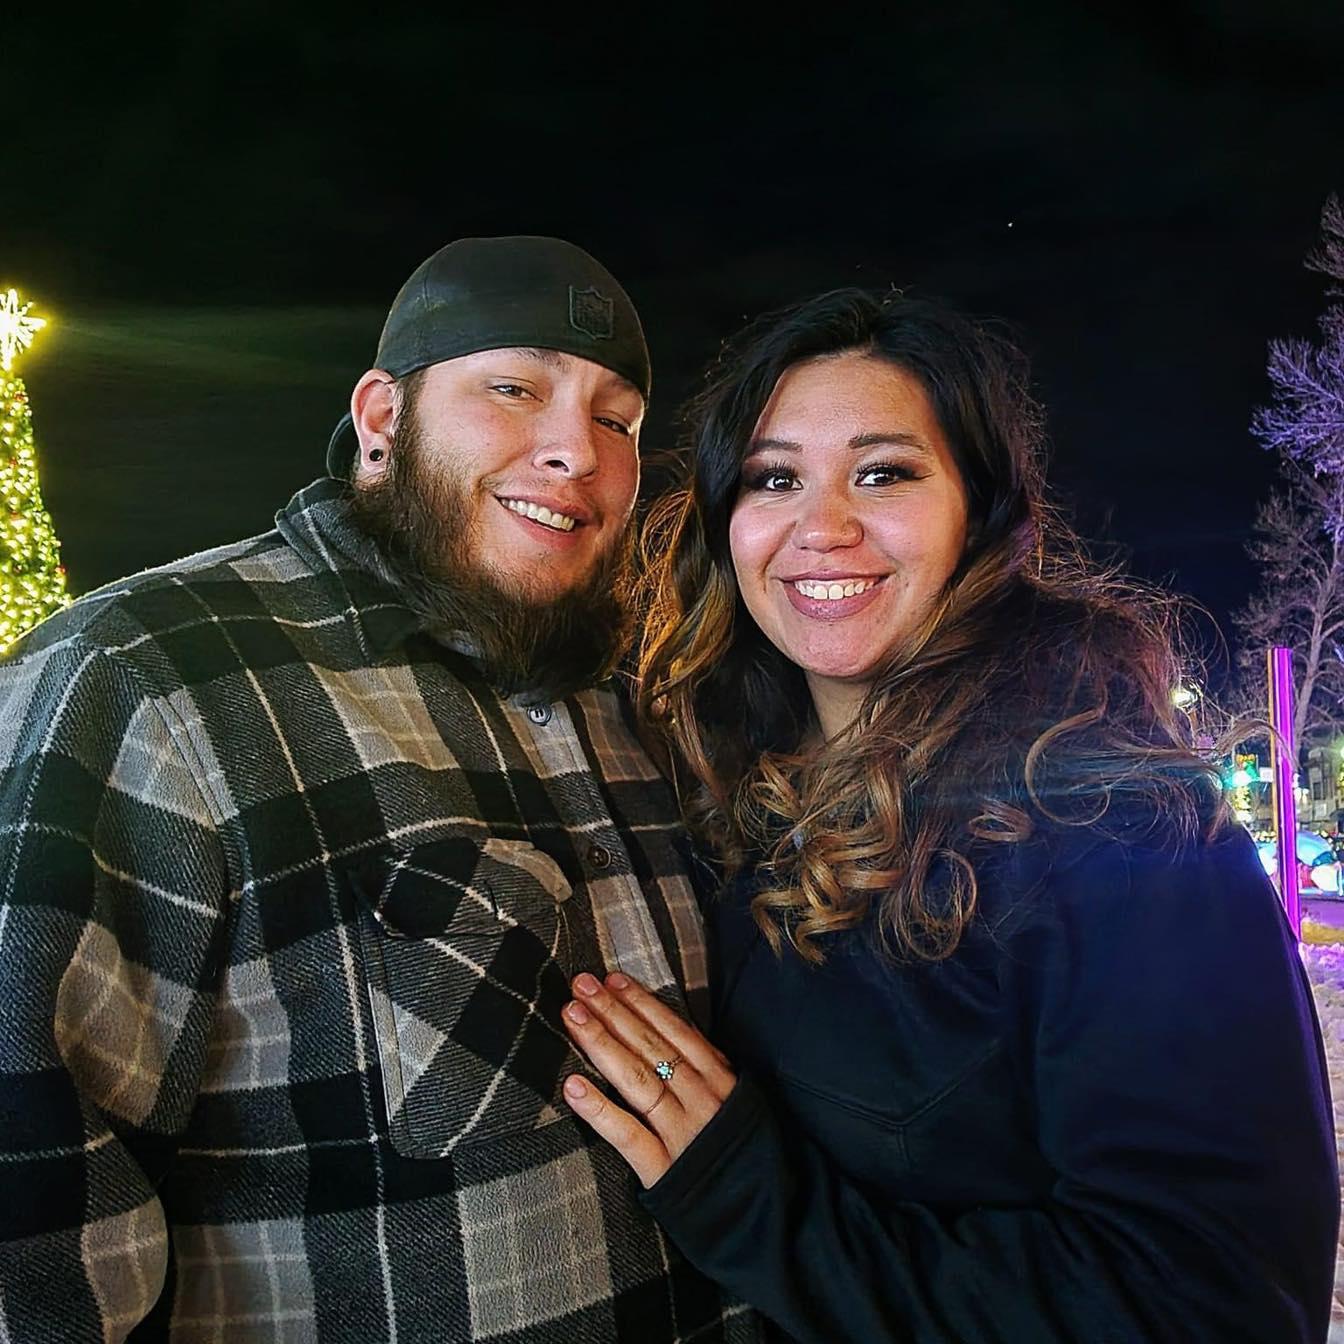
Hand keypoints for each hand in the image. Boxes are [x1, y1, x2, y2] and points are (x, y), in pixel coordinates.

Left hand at [561, 971, 736, 1186]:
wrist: (772, 1221)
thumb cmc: (752, 1159)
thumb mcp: (742, 1104)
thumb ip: (711, 1073)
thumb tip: (675, 1038)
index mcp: (720, 1081)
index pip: (676, 1031)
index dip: (642, 1003)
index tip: (613, 979)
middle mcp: (702, 1100)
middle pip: (651, 1047)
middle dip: (613, 1012)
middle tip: (581, 983)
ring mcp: (683, 1134)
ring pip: (637, 1079)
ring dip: (601, 1043)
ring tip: (572, 1016)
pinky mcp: (665, 1171)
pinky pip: (627, 1134)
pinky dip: (598, 1109)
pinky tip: (571, 1086)